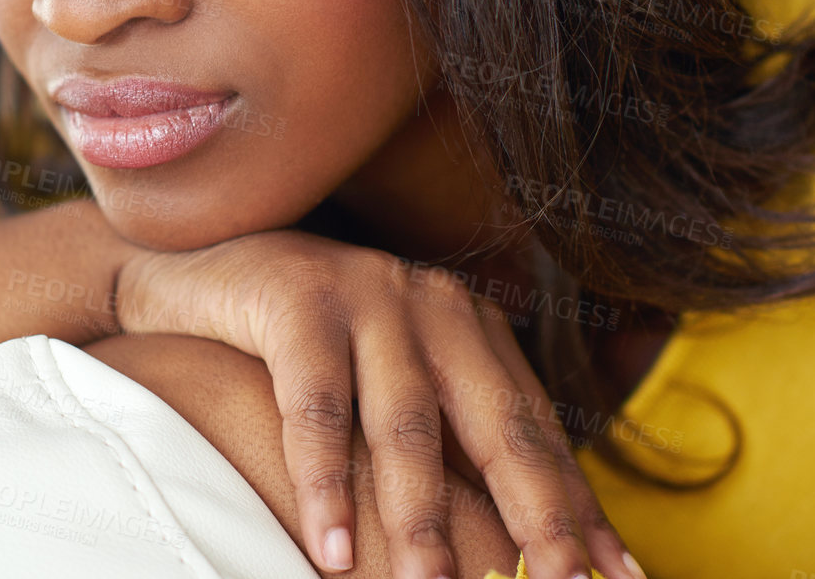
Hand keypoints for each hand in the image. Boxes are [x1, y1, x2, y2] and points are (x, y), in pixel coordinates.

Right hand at [114, 230, 642, 578]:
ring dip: (419, 516)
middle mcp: (433, 304)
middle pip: (497, 426)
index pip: (536, 432)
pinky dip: (324, 482)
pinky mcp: (299, 299)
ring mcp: (368, 294)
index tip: (617, 578)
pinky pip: (317, 405)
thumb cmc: (298, 345)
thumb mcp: (385, 386)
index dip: (576, 509)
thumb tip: (511, 542)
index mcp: (470, 327)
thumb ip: (444, 444)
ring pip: (407, 424)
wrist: (197, 266)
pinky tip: (332, 546)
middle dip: (535, 517)